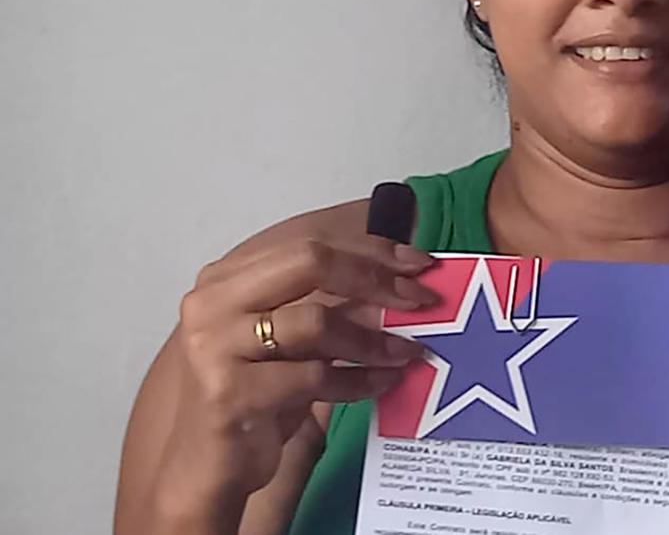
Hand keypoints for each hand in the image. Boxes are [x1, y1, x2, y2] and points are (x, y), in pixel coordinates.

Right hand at [163, 227, 437, 502]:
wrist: (208, 466)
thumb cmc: (254, 394)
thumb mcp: (289, 341)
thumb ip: (329, 305)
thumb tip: (401, 281)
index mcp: (227, 277)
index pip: (310, 241)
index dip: (370, 249)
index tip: (417, 263)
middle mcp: (213, 302)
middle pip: (311, 262)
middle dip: (375, 278)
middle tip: (420, 299)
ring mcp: (216, 346)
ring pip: (316, 321)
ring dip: (372, 338)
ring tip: (406, 352)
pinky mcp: (230, 393)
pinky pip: (314, 376)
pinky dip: (357, 380)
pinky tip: (382, 383)